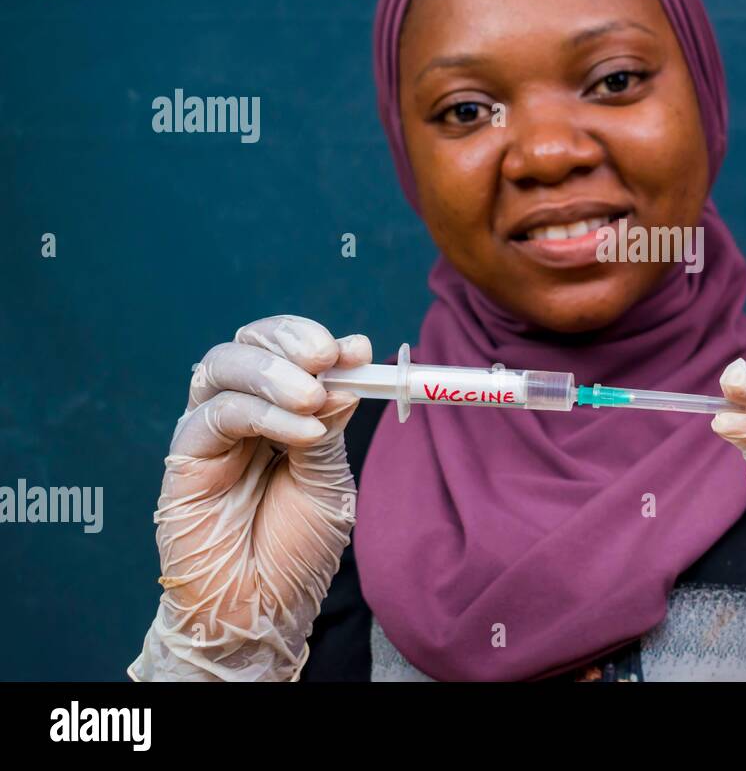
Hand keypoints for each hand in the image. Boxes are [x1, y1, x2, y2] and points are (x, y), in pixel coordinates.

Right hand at [130, 316, 370, 680]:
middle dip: (289, 340)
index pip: (287, 351)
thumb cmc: (296, 548)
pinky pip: (218, 415)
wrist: (261, 607)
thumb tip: (347, 371)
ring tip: (314, 397)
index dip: (316, 340)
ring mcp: (209, 432)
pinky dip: (264, 414)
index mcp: (278, 410)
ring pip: (223, 366)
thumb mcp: (329, 480)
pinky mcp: (184, 457)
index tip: (358, 349)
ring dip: (274, 372)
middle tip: (327, 356)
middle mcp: (239, 412)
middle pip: (248, 344)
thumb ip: (331, 426)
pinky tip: (303, 432)